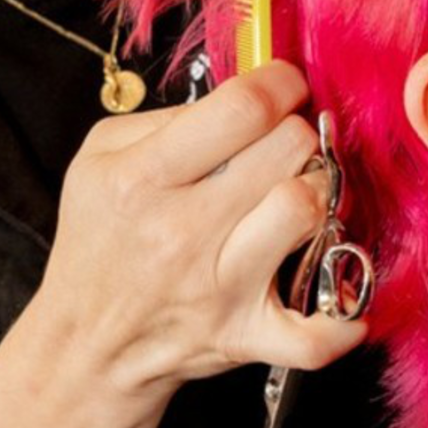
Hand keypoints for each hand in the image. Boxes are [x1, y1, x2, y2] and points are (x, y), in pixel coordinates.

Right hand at [25, 66, 365, 399]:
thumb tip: (241, 99)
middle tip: (282, 145)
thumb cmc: (99, 244)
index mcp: (141, 179)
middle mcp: (182, 232)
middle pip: (287, 149)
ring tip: (295, 195)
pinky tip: (340, 293)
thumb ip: (164, 118)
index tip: (285, 85)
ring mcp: (221, 287)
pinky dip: (341, 322)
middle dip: (295, 133)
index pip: (243, 109)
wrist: (87, 343)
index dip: (280, 84)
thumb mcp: (98, 161)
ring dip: (316, 192)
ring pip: (308, 209)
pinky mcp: (245, 335)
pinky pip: (315, 336)